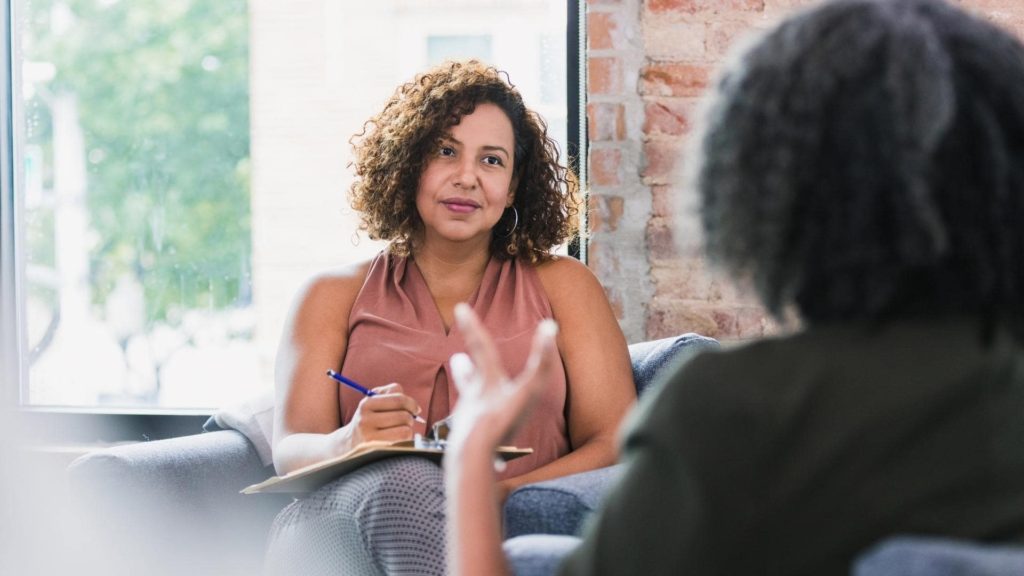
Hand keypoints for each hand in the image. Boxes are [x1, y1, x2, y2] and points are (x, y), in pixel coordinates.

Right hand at [344, 383, 420, 445]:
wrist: (351, 443)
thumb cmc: (370, 419)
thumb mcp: (375, 401)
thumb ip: (392, 392)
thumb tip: (415, 407)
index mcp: (366, 404)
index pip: (398, 399)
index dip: (412, 403)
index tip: (415, 409)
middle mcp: (365, 420)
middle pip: (404, 415)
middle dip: (410, 418)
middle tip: (405, 422)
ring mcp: (369, 437)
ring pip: (405, 429)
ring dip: (408, 430)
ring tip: (400, 430)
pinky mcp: (376, 450)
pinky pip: (402, 442)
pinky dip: (405, 440)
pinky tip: (398, 439)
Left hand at [447, 303, 558, 458]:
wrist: (472, 457)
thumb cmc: (502, 421)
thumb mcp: (529, 389)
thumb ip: (542, 360)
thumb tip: (550, 325)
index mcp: (487, 383)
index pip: (481, 348)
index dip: (473, 327)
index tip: (460, 308)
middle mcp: (474, 401)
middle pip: (468, 381)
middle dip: (464, 369)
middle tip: (455, 360)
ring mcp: (468, 424)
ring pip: (469, 412)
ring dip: (471, 407)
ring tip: (468, 409)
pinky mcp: (468, 449)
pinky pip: (480, 448)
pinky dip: (487, 453)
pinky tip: (496, 466)